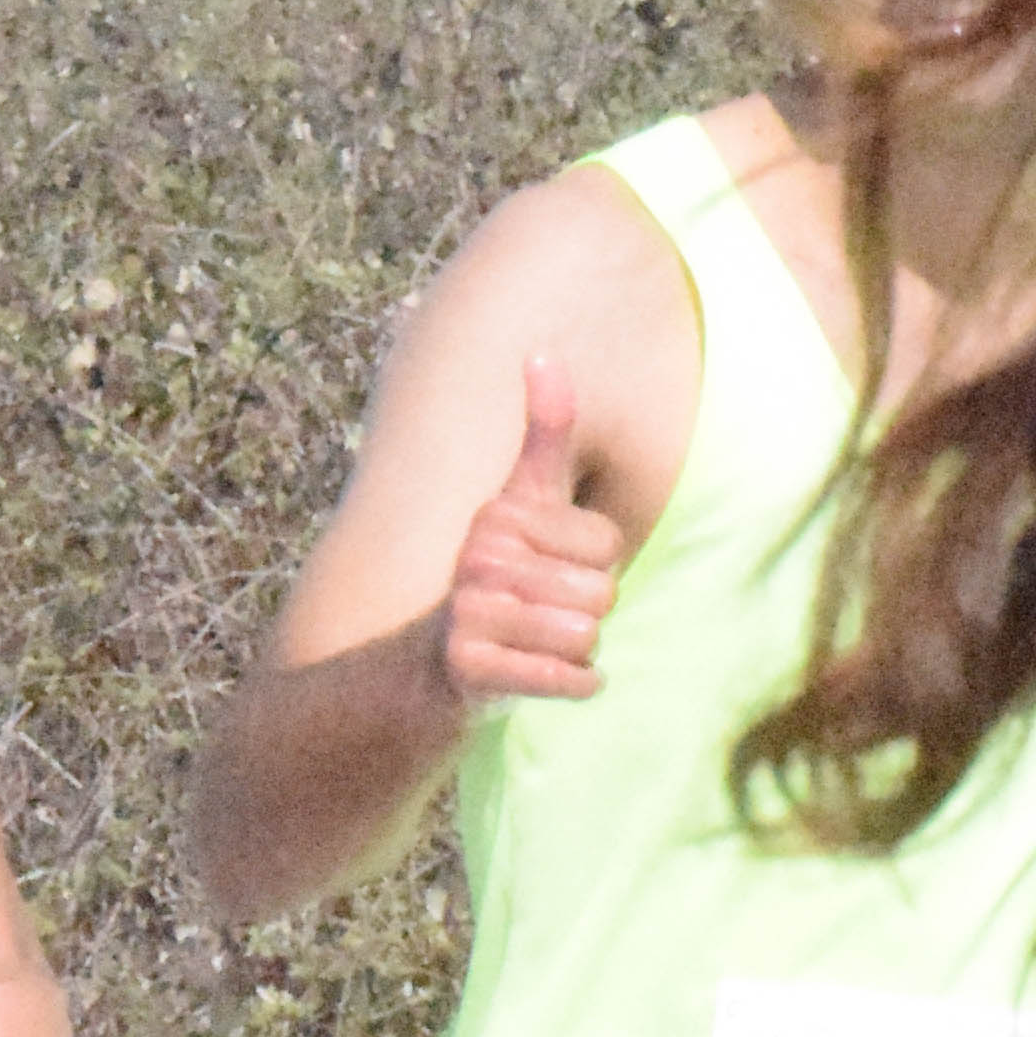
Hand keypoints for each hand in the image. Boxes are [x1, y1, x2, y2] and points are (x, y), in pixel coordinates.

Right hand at [441, 357, 621, 703]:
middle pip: (601, 592)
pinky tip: (545, 674)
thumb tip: (542, 351)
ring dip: (578, 651)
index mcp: (496, 517)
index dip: (597, 564)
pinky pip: (567, 680)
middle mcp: (478, 561)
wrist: (430, 666)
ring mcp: (470, 616)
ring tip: (540, 643)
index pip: (604, 543)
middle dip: (588, 612)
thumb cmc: (497, 576)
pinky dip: (572, 684)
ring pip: (585, 636)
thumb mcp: (520, 503)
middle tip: (546, 614)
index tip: (555, 568)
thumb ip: (543, 433)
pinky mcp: (471, 670)